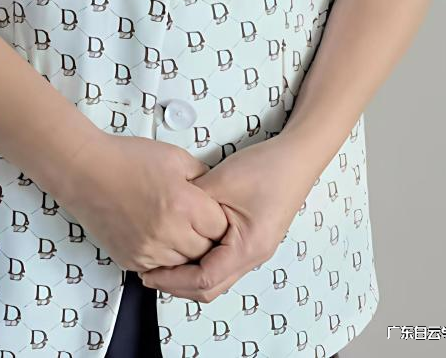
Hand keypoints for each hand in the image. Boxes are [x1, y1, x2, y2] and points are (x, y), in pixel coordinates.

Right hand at [60, 130, 229, 272]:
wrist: (86, 170)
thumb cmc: (127, 159)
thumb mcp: (175, 157)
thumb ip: (202, 176)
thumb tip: (216, 193)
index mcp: (183, 205)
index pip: (220, 228)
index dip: (217, 217)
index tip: (209, 210)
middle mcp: (168, 233)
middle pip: (205, 251)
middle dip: (204, 236)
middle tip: (193, 218)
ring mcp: (148, 251)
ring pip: (183, 264)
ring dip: (184, 249)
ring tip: (173, 224)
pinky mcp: (132, 260)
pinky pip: (159, 268)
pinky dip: (162, 255)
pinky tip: (155, 232)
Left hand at [137, 133, 313, 302]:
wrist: (296, 157)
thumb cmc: (267, 168)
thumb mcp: (219, 183)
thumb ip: (190, 202)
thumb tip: (164, 217)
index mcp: (247, 248)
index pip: (204, 280)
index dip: (172, 279)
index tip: (149, 273)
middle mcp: (254, 257)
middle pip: (211, 288)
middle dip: (177, 284)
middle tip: (150, 273)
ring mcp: (255, 250)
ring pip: (217, 278)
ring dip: (189, 274)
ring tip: (163, 261)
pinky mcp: (252, 240)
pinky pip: (223, 262)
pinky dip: (201, 261)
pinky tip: (185, 247)